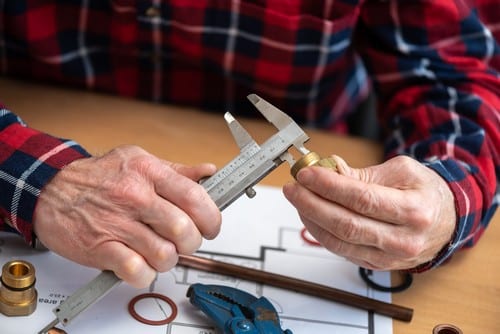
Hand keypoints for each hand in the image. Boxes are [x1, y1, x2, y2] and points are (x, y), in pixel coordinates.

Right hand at [33, 145, 220, 287]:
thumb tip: (208, 173)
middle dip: (191, 242)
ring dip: (167, 259)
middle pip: (184, 231)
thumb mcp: (139, 160)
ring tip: (159, 250)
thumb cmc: (98, 177)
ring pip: (165, 255)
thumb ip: (177, 170)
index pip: (196, 197)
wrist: (50, 188)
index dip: (211, 218)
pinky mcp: (100, 248)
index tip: (210, 226)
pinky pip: (137, 271)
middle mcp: (135, 197)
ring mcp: (117, 223)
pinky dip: (144, 273)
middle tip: (183, 241)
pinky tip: (140, 262)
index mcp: (149, 172)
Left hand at [283, 155, 455, 270]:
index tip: (307, 174)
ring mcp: (389, 257)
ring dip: (311, 220)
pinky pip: (342, 251)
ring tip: (298, 199)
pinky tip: (311, 216)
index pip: (363, 199)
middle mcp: (403, 239)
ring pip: (340, 242)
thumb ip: (364, 174)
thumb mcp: (403, 171)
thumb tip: (329, 171)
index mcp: (414, 211)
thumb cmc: (425, 192)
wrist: (446, 221)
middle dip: (312, 204)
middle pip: (347, 224)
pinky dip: (321, 233)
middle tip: (293, 188)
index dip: (330, 186)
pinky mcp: (376, 265)